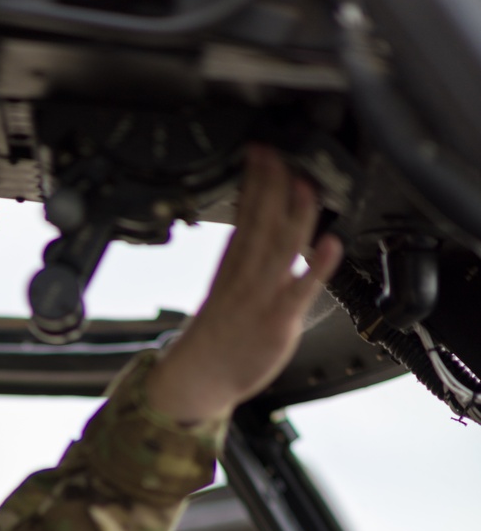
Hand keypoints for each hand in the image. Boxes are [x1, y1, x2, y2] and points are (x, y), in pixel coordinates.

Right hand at [144, 145, 343, 425]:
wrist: (200, 379)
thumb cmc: (217, 338)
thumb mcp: (222, 287)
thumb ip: (237, 256)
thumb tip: (246, 224)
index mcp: (232, 266)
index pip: (244, 214)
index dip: (254, 181)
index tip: (261, 151)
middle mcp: (246, 277)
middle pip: (261, 222)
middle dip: (272, 185)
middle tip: (279, 153)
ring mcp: (262, 298)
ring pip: (279, 248)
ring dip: (294, 214)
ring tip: (304, 184)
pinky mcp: (278, 321)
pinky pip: (300, 291)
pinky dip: (316, 266)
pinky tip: (330, 244)